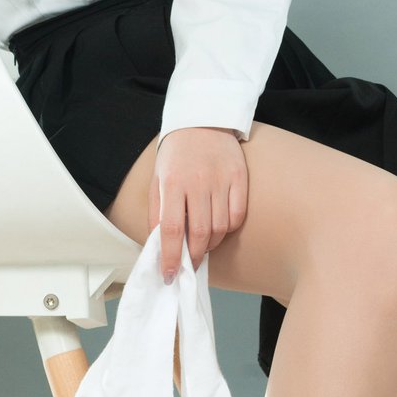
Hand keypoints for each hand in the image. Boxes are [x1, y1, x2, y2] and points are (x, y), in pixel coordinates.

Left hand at [150, 126, 248, 282]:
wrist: (202, 121)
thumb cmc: (176, 155)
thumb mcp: (157, 180)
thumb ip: (156, 212)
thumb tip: (158, 246)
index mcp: (172, 183)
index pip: (172, 229)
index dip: (172, 257)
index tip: (170, 275)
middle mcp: (198, 182)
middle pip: (200, 233)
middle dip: (195, 256)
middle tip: (190, 263)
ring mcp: (221, 180)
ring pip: (220, 227)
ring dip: (212, 244)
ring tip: (204, 243)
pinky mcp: (239, 177)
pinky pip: (237, 215)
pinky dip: (228, 228)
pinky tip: (219, 226)